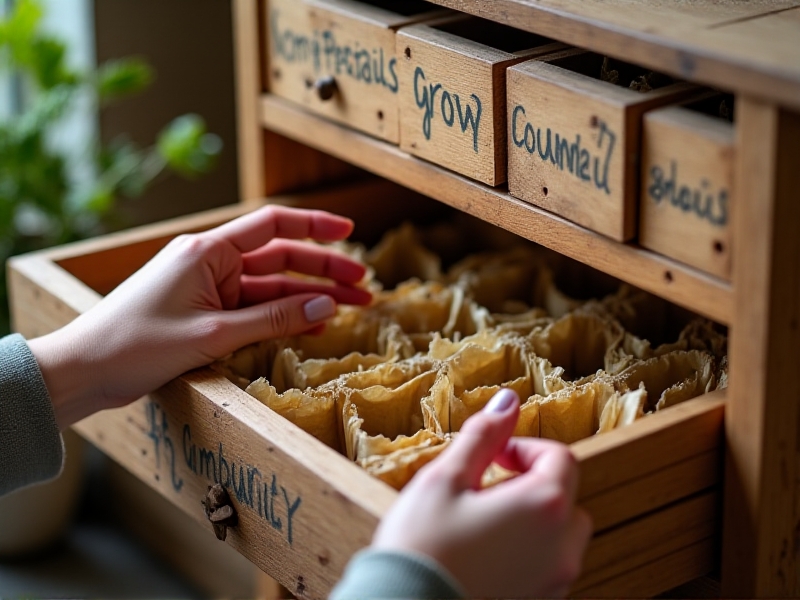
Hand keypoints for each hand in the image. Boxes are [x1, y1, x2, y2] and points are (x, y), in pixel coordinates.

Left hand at [28, 205, 371, 428]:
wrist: (84, 370)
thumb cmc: (135, 345)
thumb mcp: (213, 333)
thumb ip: (274, 318)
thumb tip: (326, 305)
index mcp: (207, 252)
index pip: (272, 226)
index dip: (315, 227)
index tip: (349, 233)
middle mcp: (210, 263)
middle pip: (280, 259)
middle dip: (324, 271)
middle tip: (363, 287)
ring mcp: (208, 288)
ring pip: (271, 287)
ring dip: (309, 297)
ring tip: (350, 307)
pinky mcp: (205, 312)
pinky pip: (254, 309)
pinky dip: (282, 316)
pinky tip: (313, 324)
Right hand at [372, 389, 591, 597]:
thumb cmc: (422, 545)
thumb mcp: (447, 478)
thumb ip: (484, 435)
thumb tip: (508, 400)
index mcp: (545, 507)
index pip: (560, 457)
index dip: (523, 447)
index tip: (491, 456)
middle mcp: (561, 548)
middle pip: (566, 496)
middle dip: (532, 483)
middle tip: (486, 487)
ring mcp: (553, 582)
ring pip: (560, 535)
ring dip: (532, 518)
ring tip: (482, 521)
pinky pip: (546, 566)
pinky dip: (526, 551)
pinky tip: (484, 552)